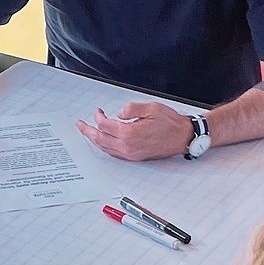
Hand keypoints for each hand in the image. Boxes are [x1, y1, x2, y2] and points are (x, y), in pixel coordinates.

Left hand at [75, 101, 193, 161]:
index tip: (99, 111)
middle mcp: (128, 146)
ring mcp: (131, 153)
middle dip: (87, 131)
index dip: (98, 117)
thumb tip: (118, 113)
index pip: (105, 125)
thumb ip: (130, 109)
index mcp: (130, 133)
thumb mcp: (151, 108)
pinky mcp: (135, 157)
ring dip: (94, 140)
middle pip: (100, 139)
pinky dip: (104, 147)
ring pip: (105, 148)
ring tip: (87, 133)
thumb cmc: (170, 123)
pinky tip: (102, 142)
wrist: (183, 137)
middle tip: (80, 125)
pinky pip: (113, 153)